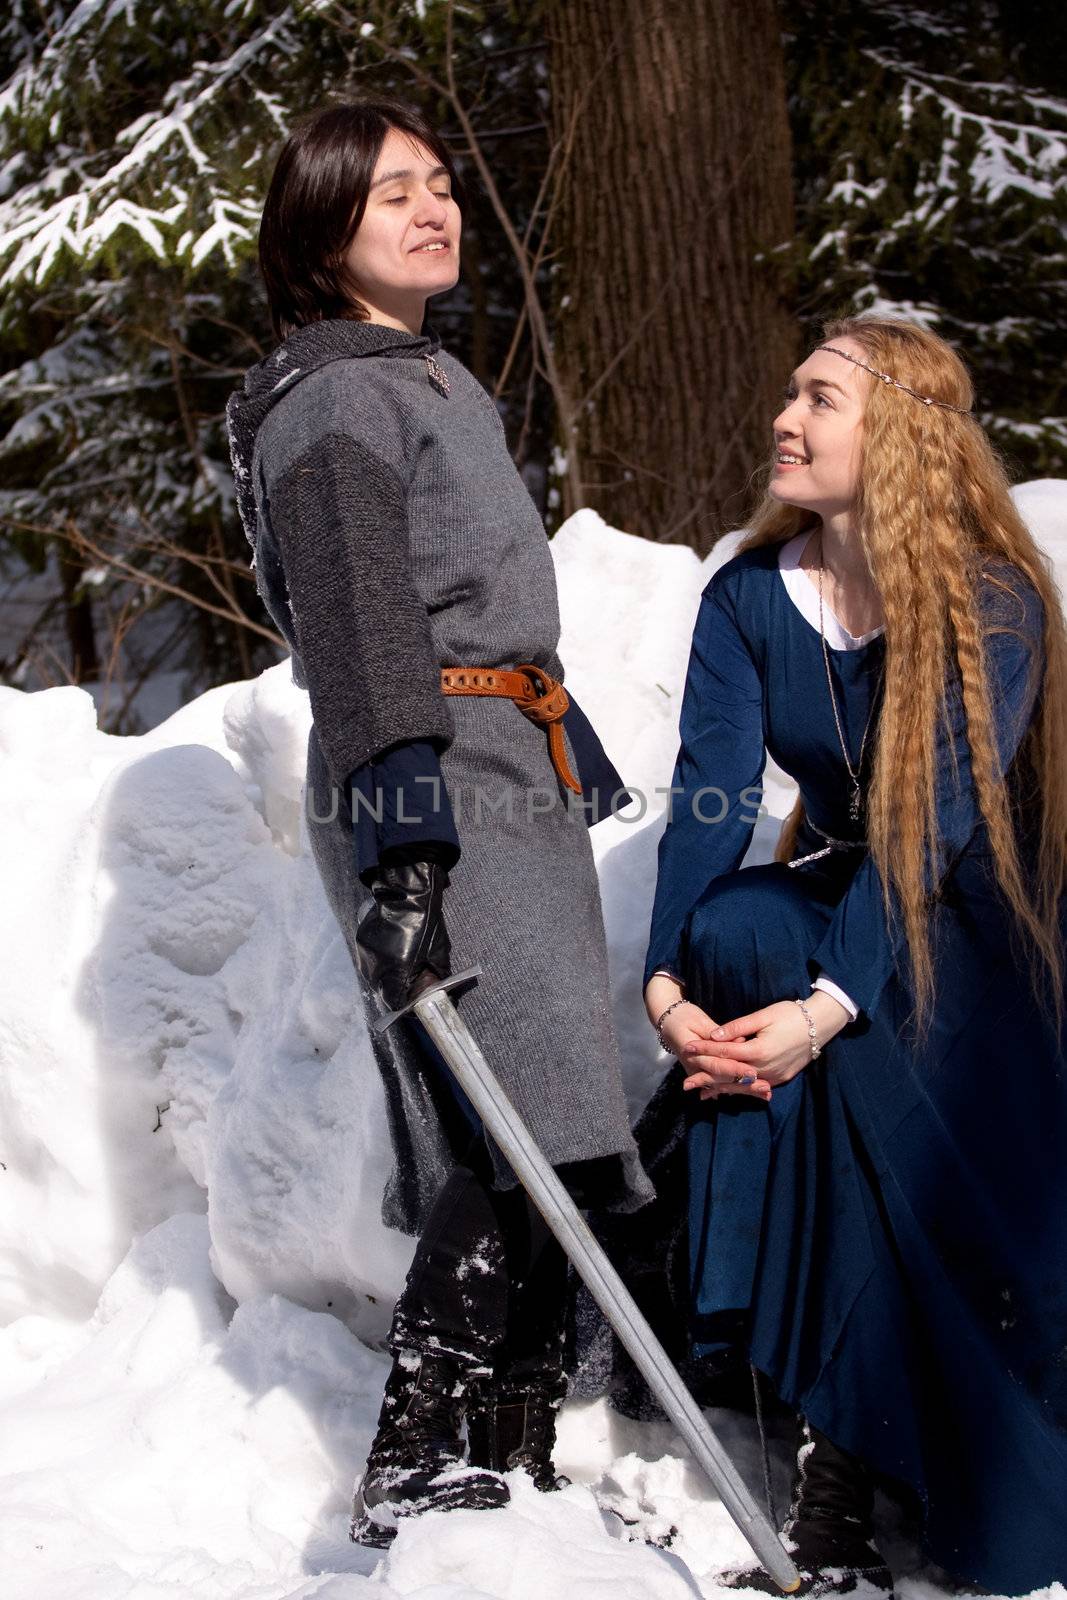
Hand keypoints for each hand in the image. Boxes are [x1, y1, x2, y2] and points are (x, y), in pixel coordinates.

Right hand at [355, 856, 451, 1011]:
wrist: (406, 890)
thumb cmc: (428, 921)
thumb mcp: (439, 952)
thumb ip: (434, 977)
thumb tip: (436, 994)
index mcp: (395, 971)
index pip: (395, 1003)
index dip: (406, 1006)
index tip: (414, 1003)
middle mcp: (375, 967)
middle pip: (384, 992)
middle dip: (398, 991)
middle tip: (411, 985)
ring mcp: (364, 954)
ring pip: (375, 977)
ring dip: (388, 977)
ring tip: (401, 967)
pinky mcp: (360, 943)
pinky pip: (370, 962)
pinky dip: (381, 962)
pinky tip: (392, 951)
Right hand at [663, 1000, 771, 1104]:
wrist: (669, 1023)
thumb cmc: (685, 1017)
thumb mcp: (699, 1021)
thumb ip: (718, 1034)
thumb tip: (739, 1041)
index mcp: (692, 1055)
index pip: (717, 1065)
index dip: (735, 1069)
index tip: (753, 1073)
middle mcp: (694, 1068)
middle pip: (723, 1080)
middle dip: (745, 1086)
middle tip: (766, 1089)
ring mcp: (698, 1073)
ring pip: (724, 1085)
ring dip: (744, 1090)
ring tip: (765, 1095)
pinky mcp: (703, 1074)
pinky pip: (721, 1084)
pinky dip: (738, 1088)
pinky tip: (755, 1094)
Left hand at [680, 993, 849, 1096]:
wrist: (821, 1025)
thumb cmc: (791, 1014)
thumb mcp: (764, 1015)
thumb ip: (738, 1027)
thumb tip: (714, 1034)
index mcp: (759, 1050)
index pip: (725, 1052)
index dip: (705, 1050)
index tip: (688, 1048)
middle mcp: (766, 1068)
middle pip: (730, 1076)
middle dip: (707, 1078)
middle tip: (686, 1084)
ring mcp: (775, 1076)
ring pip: (743, 1086)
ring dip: (722, 1088)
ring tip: (701, 1092)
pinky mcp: (781, 1079)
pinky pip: (756, 1087)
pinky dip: (740, 1089)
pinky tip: (728, 1091)